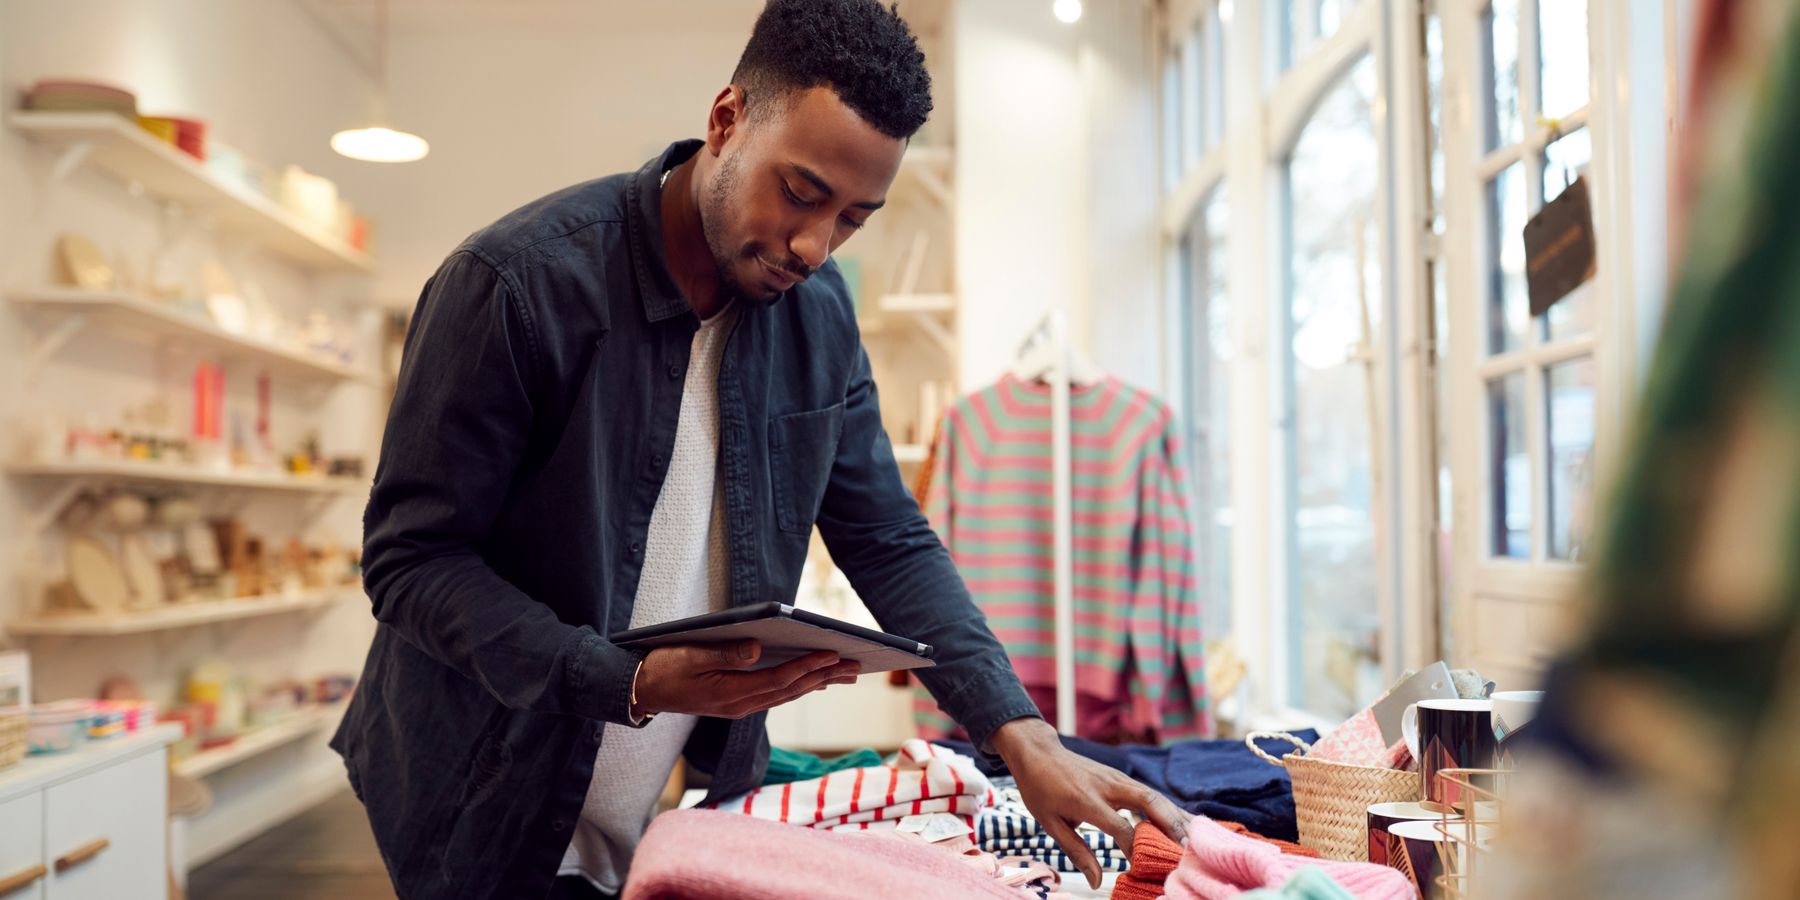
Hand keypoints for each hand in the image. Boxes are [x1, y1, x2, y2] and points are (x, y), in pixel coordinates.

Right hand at [631, 640, 861, 719]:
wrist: (641, 690)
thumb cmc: (662, 668)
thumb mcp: (690, 655)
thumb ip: (724, 653)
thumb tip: (758, 649)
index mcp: (730, 694)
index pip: (779, 680)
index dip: (807, 667)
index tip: (831, 655)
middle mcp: (740, 705)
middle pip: (790, 691)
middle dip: (823, 677)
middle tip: (853, 665)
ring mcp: (738, 706)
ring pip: (785, 695)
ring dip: (815, 683)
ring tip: (842, 674)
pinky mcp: (735, 703)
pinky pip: (774, 696)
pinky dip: (796, 687)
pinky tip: (810, 682)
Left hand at [989, 717, 1189, 888]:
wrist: (1039, 753)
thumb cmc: (1041, 790)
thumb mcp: (1050, 823)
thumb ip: (1076, 852)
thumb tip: (1096, 882)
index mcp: (1087, 799)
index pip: (1119, 825)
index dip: (1133, 847)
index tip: (1142, 866)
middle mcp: (1108, 786)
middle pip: (1148, 801)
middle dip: (1171, 824)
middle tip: (1189, 848)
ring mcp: (1118, 779)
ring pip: (1155, 796)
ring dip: (1178, 816)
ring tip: (1197, 838)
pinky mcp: (1123, 779)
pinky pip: (1151, 794)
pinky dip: (1170, 809)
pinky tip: (1186, 822)